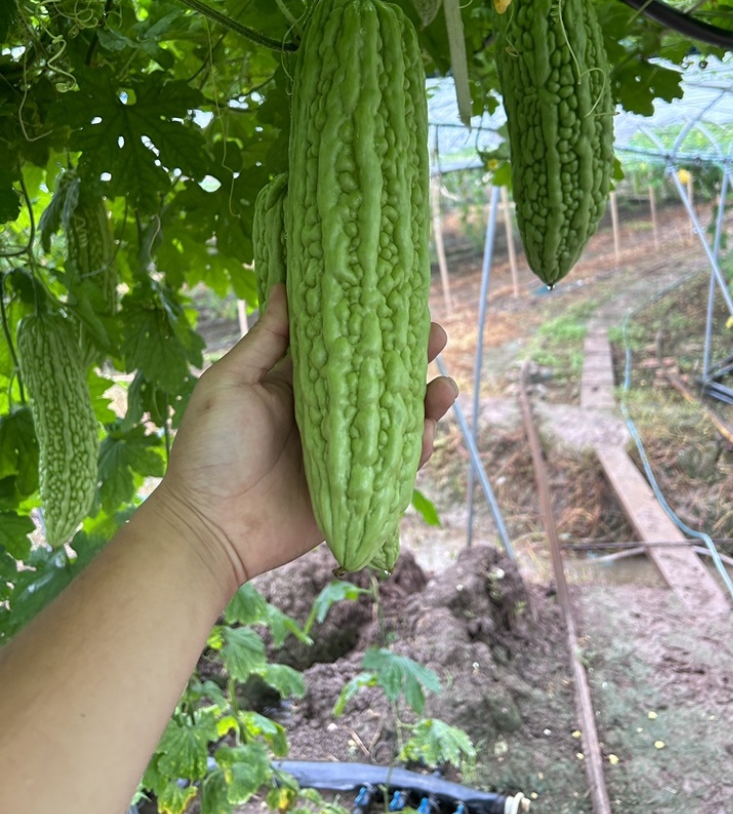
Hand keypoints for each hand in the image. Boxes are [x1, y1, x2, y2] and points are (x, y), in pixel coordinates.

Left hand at [156, 284, 456, 590]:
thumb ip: (265, 341)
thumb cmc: (209, 451)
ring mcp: (344, 454)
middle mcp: (327, 416)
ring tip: (444, 387)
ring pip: (396, 423)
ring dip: (425, 404)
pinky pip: (395, 468)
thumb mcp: (231, 384)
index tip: (400, 302)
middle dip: (412, 360)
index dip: (373, 327)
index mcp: (298, 385)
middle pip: (380, 382)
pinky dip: (416, 451)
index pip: (345, 349)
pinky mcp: (355, 490)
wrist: (207, 528)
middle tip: (436, 336)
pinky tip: (429, 433)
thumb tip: (285, 285)